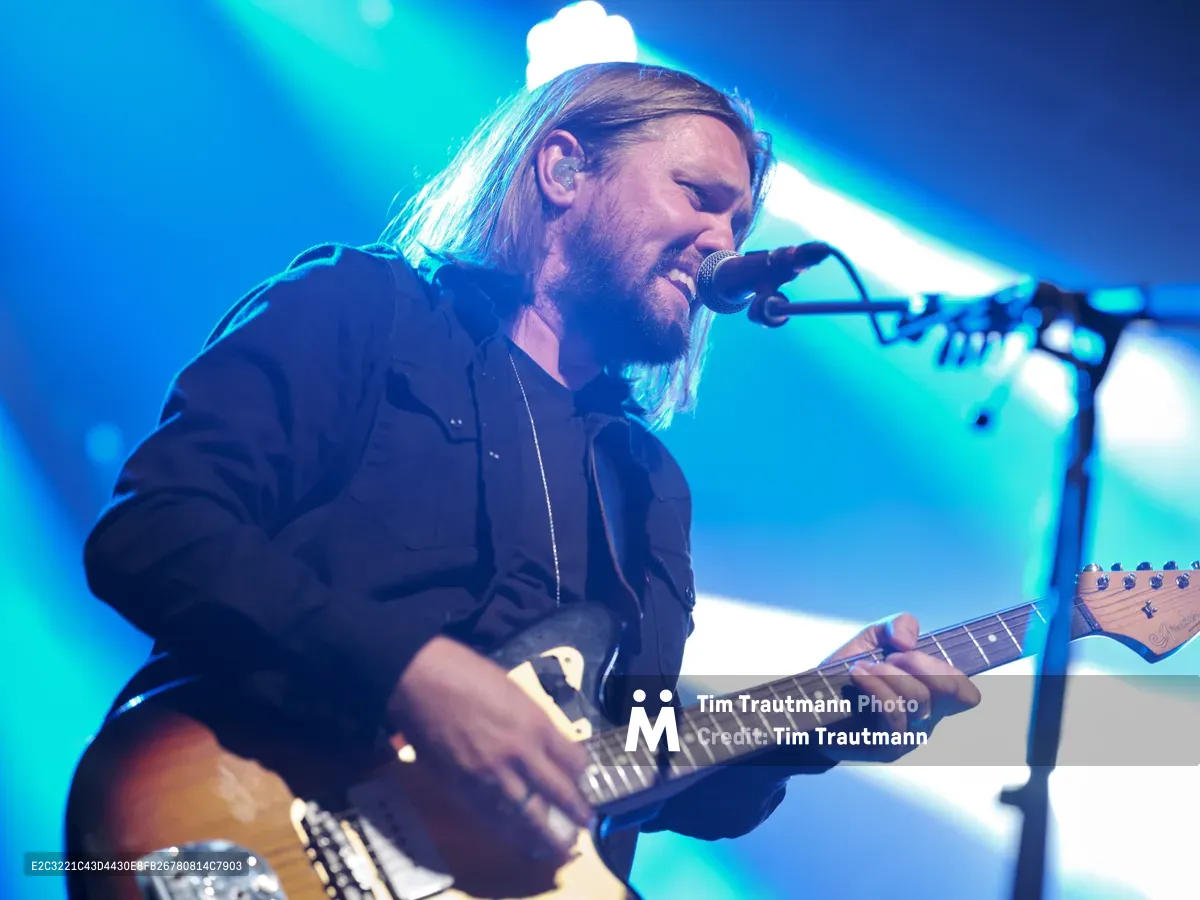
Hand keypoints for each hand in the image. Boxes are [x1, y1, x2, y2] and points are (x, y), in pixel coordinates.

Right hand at [386, 636, 592, 863]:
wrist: (421, 682)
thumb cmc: (468, 676)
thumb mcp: (515, 693)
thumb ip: (533, 723)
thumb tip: (547, 746)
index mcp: (536, 725)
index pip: (573, 760)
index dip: (581, 773)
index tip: (582, 780)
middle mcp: (521, 755)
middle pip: (559, 794)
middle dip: (575, 813)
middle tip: (584, 825)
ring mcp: (493, 776)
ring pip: (529, 816)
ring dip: (547, 835)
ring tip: (560, 848)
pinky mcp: (465, 789)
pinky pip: (495, 819)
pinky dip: (512, 834)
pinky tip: (522, 843)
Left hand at [817, 613, 980, 761]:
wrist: (810, 703)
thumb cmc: (846, 674)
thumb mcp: (874, 638)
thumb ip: (898, 626)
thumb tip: (908, 640)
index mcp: (930, 696)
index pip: (967, 694)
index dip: (952, 671)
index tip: (914, 655)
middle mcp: (925, 719)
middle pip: (949, 687)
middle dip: (918, 661)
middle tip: (890, 657)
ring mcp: (908, 736)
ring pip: (919, 698)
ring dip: (888, 672)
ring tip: (863, 667)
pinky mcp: (887, 747)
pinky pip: (893, 712)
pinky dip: (875, 686)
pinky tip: (858, 675)